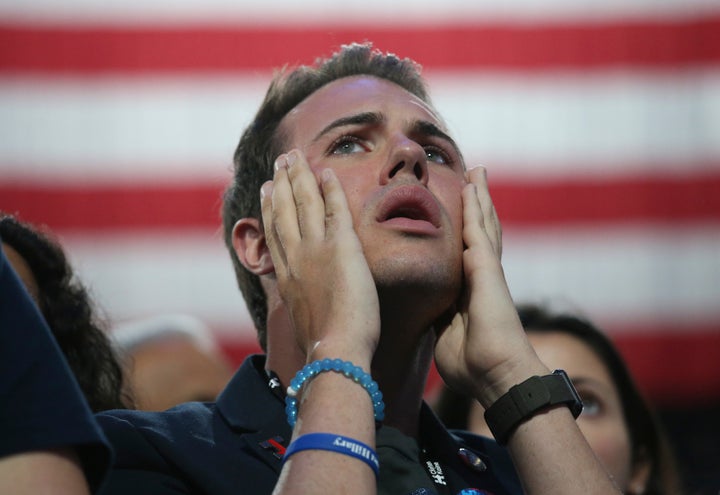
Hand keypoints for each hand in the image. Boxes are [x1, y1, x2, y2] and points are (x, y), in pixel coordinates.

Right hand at [260, 150, 379, 363]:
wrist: (335, 350)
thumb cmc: (324, 347)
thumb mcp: (302, 323)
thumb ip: (301, 306)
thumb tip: (304, 312)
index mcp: (286, 276)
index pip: (275, 233)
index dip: (269, 208)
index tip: (266, 190)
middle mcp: (295, 257)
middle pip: (283, 210)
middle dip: (280, 183)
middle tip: (279, 162)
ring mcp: (315, 249)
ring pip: (303, 202)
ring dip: (299, 176)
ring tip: (295, 157)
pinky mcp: (341, 247)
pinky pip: (335, 208)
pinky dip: (329, 188)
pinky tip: (327, 172)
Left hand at [434, 166, 546, 406]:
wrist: (496, 375)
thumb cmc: (472, 364)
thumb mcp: (446, 335)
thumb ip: (441, 318)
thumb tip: (430, 317)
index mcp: (469, 290)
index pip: (465, 251)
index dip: (463, 230)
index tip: (457, 212)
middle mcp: (480, 275)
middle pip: (479, 230)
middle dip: (476, 205)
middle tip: (473, 177)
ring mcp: (486, 269)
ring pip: (483, 223)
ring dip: (479, 196)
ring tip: (476, 171)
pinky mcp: (488, 269)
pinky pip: (479, 230)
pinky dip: (476, 206)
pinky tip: (472, 185)